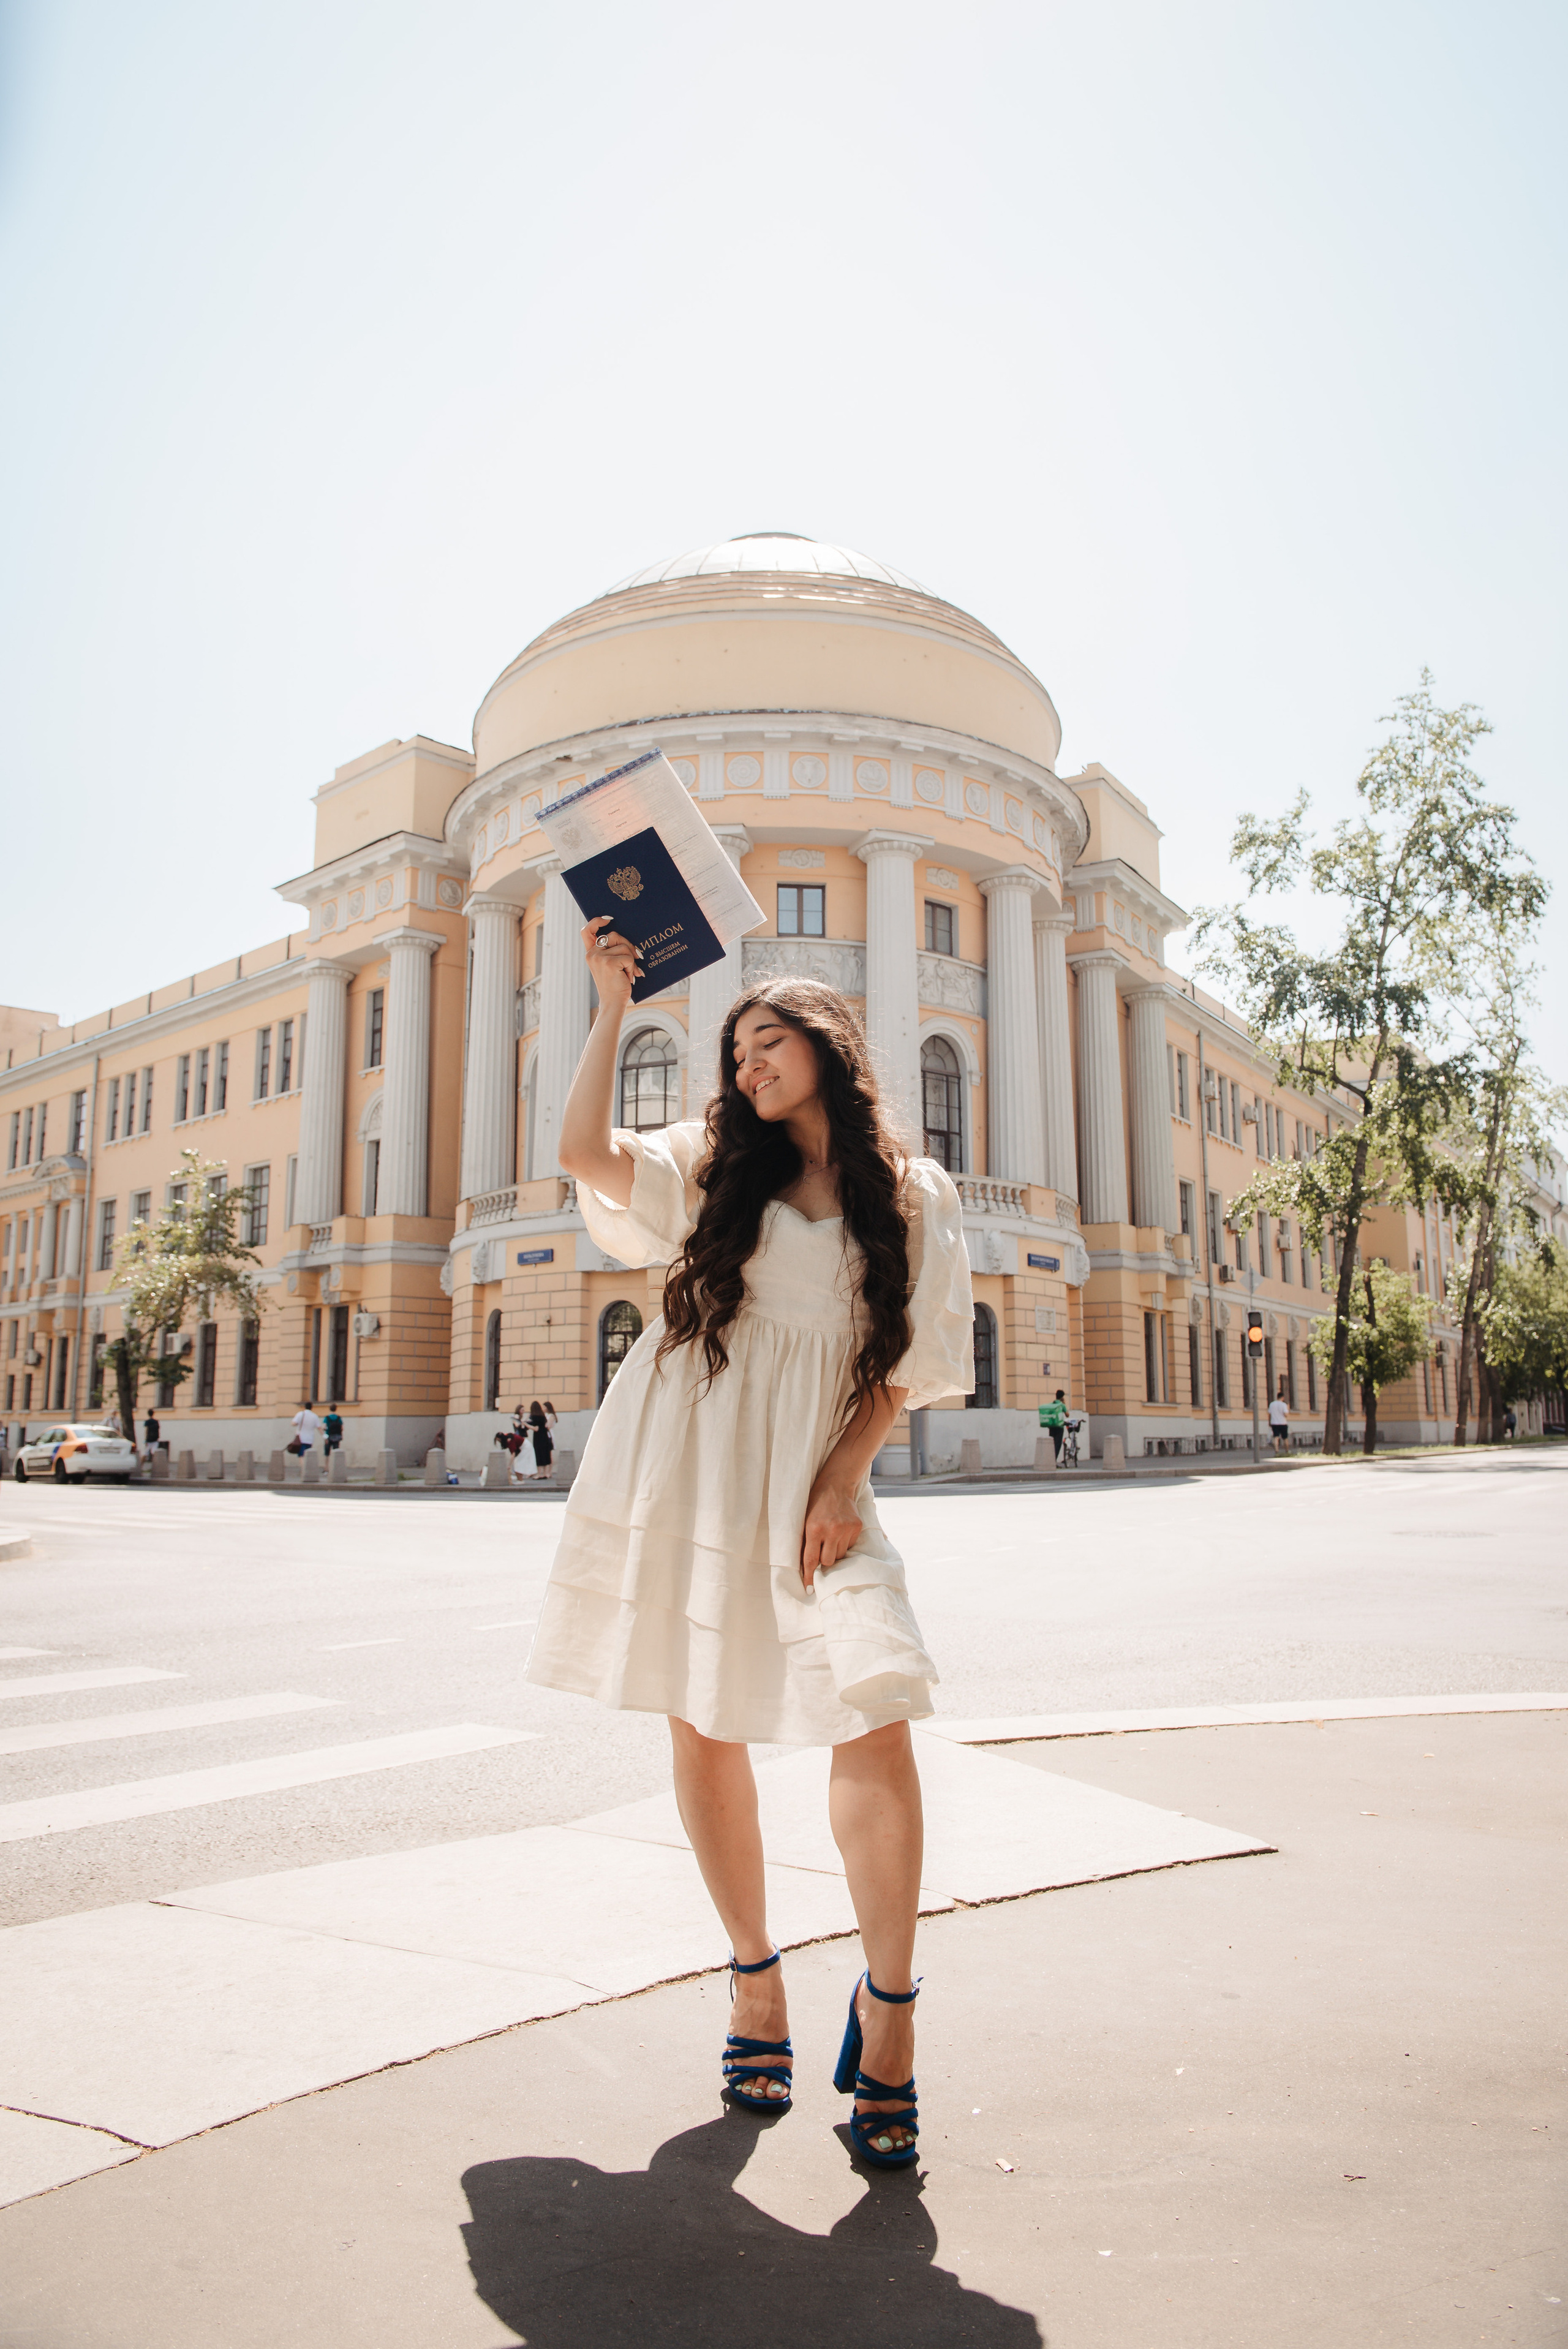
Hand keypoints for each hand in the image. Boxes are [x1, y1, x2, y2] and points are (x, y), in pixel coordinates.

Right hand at [582, 916, 641, 1009]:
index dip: (596, 921)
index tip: (609, 919)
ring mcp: (599, 957)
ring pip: (624, 946)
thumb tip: (627, 939)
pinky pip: (628, 957)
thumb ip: (611, 951)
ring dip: (631, 960)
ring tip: (627, 973)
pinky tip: (629, 977)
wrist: (613, 1003)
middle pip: (614, 935)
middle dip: (628, 945)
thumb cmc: (615, 984)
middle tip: (634, 958)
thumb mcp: (610, 965)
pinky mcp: (609, 962)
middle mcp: (592, 953)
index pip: (587, 931)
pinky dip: (632, 967)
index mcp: (590, 953)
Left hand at [800, 1474, 862, 1588]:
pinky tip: (840, 1531)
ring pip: (840, 1555)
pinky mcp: (856, 1527)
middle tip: (822, 1551)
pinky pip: (849, 1546)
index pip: (811, 1559)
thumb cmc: (815, 1504)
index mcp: (814, 1529)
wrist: (836, 1485)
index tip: (809, 1589)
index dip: (809, 1576)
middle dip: (824, 1560)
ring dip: (835, 1551)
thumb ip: (807, 1542)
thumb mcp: (805, 1521)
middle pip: (828, 1561)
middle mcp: (831, 1530)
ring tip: (831, 1537)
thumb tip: (808, 1567)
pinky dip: (844, 1543)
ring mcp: (846, 1529)